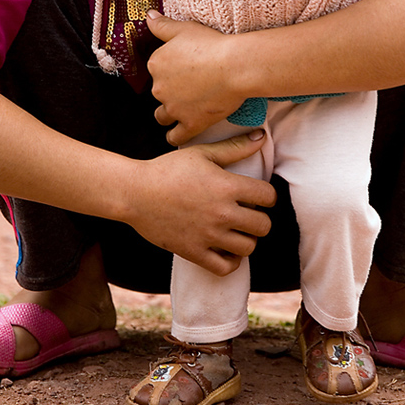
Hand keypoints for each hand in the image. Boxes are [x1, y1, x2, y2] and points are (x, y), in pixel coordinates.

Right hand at [123, 132, 276, 274]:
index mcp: (227, 186)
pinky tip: (225, 248)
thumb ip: (235, 147)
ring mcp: (209, 235)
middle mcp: (222, 213)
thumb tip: (261, 137)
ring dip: (247, 239)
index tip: (257, 195)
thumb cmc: (169, 169)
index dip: (266, 195)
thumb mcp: (202, 153)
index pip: (268, 197)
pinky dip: (231, 261)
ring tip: (236, 230)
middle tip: (247, 214)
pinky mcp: (194, 253)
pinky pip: (226, 268)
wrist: (135, 193)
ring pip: (249, 247)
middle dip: (260, 219)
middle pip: (263, 226)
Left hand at [147, 11, 248, 144]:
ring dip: (168, 114)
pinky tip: (178, 134)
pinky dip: (175, 136)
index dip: (170, 69)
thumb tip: (148, 16)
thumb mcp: (184, 29)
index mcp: (156, 64)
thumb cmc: (212, 44)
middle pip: (160, 92)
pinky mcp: (190, 124)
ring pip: (162, 116)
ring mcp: (174, 108)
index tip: (184, 68)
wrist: (234, 66)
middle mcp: (159, 88)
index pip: (157, 69)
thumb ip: (162, 25)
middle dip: (170, 91)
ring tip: (181, 110)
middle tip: (191, 86)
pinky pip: (176, 137)